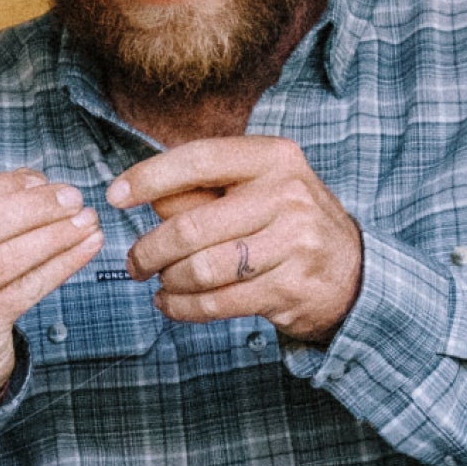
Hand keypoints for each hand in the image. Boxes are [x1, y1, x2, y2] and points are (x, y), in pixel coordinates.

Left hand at [111, 137, 364, 345]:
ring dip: (168, 282)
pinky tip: (172, 304)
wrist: (352, 272)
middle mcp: (287, 195)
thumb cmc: (287, 223)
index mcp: (274, 157)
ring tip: (160, 283)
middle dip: (149, 249)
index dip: (149, 177)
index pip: (199, 160)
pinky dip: (183, 308)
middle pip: (191, 226)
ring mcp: (293, 243)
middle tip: (133, 262)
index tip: (114, 196)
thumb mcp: (255, 189)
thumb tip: (143, 194)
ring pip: (201, 269)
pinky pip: (218, 302)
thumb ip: (202, 190)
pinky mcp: (290, 288)